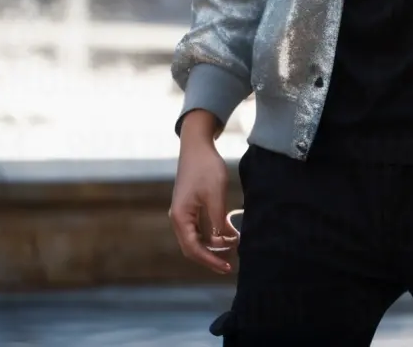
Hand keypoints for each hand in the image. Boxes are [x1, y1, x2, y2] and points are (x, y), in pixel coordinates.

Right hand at [169, 111, 237, 272]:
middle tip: (229, 265)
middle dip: (211, 256)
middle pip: (193, 247)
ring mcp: (184, 212)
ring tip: (233, 245)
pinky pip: (200, 226)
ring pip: (198, 237)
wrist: (197, 144)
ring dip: (214, 244)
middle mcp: (178, 218)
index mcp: (180, 218)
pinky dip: (214, 232)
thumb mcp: (215, 195)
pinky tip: (229, 232)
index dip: (210, 260)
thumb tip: (223, 242)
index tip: (227, 267)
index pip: (193, 249)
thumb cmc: (205, 168)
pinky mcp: (191, 206)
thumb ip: (218, 221)